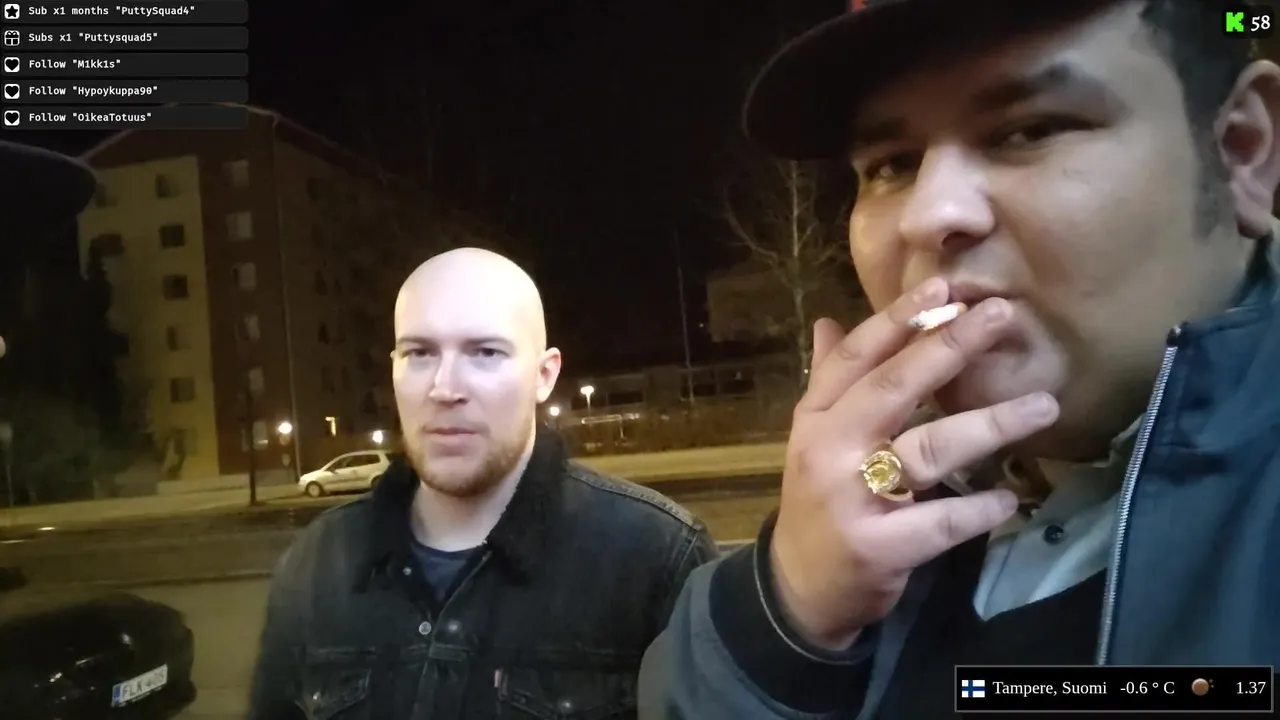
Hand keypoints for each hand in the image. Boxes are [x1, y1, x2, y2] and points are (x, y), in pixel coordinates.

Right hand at [769, 277, 1059, 649]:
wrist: (799, 588)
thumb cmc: (818, 503)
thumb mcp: (814, 439)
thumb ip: (827, 381)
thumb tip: (829, 321)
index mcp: (815, 418)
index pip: (855, 358)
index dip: (897, 319)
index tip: (943, 284)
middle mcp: (829, 449)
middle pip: (892, 389)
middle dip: (947, 347)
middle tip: (1000, 315)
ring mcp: (852, 498)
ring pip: (927, 451)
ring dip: (989, 425)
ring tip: (1043, 405)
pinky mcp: (878, 547)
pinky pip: (938, 522)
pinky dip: (977, 508)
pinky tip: (1010, 498)